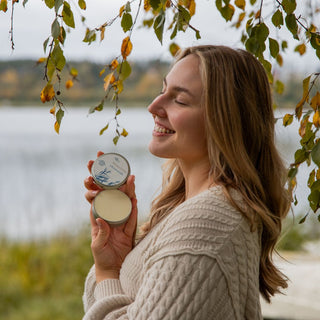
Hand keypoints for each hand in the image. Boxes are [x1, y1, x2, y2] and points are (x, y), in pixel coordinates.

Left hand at [84, 151, 137, 281]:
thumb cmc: (102, 256)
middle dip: (108, 175)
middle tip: (104, 159)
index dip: (92, 182)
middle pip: (110, 191)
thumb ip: (100, 233)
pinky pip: (133, 212)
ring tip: (128, 175)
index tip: (89, 171)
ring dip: (126, 187)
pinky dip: (133, 203)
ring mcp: (121, 217)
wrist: (114, 267)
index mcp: (98, 215)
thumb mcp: (97, 245)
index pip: (95, 195)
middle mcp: (110, 212)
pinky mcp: (131, 224)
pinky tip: (134, 193)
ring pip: (124, 198)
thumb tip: (101, 218)